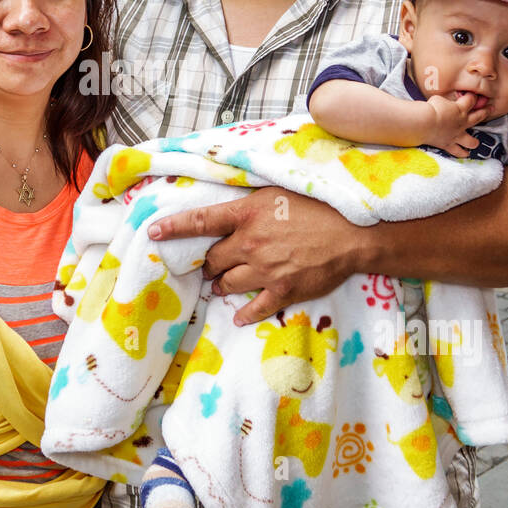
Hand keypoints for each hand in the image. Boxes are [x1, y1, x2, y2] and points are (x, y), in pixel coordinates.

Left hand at [148, 188, 357, 325]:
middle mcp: (250, 242)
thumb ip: (250, 203)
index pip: (200, 221)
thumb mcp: (277, 192)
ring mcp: (265, 269)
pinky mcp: (283, 290)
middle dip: (208, 262)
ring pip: (228, 283)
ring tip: (221, 283)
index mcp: (246, 214)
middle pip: (213, 259)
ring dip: (221, 284)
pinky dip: (244, 313)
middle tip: (211, 263)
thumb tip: (230, 210)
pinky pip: (254, 307)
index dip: (173, 228)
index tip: (153, 233)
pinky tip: (239, 315)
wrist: (353, 232)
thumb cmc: (318, 205)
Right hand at [424, 93, 484, 156]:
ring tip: (476, 142)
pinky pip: (457, 152)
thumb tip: (444, 103)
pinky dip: (461, 153)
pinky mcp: (449, 144)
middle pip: (478, 117)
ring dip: (474, 142)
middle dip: (485, 111)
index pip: (471, 100)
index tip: (473, 94)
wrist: (425, 123)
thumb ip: (444, 102)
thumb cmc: (430, 109)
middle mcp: (462, 122)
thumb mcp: (438, 99)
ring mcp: (457, 135)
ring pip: (471, 141)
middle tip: (491, 109)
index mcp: (460, 109)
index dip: (473, 96)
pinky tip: (465, 154)